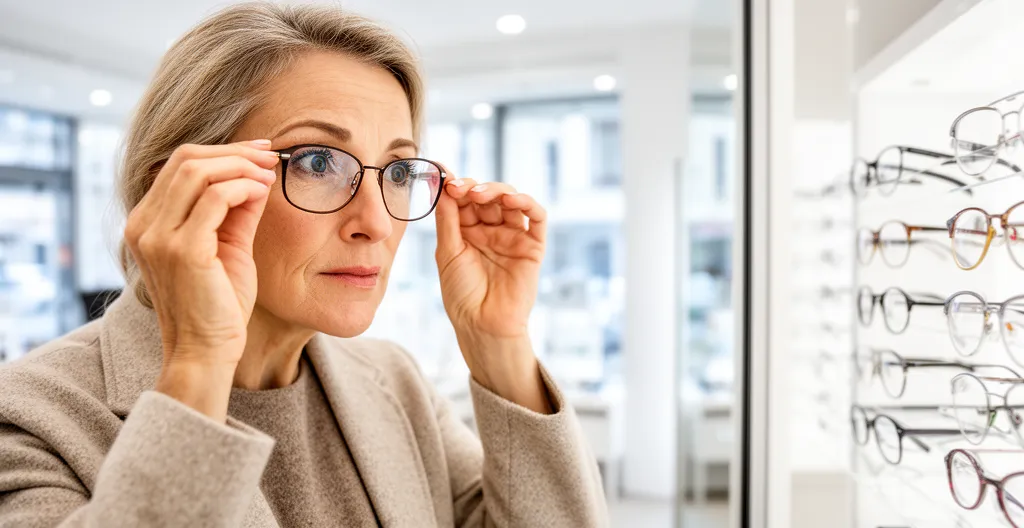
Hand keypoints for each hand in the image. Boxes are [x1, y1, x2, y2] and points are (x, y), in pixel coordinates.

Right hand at [123, 140, 277, 418]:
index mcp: (146, 224)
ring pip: (198, 172)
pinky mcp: (182, 250)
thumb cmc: (218, 305)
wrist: (207, 351)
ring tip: (270, 174)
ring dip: (241, 166)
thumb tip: (257, 174)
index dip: (222, 151)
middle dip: (234, 152)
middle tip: (270, 155)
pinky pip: (215, 198)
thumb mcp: (227, 247)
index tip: (260, 151)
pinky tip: (262, 192)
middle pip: (186, 160)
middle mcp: (143, 226)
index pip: (179, 165)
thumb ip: (236, 211)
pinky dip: (243, 187)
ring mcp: (158, 237)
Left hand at [434, 177, 545, 339]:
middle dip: (475, 187)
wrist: (482, 324)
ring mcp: (513, 237)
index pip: (466, 200)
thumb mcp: (447, 252)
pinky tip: (512, 199)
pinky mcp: (533, 246)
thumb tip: (443, 186)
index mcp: (468, 232)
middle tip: (462, 188)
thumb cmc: (461, 294)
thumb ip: (448, 219)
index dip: (458, 187)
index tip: (446, 182)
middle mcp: (491, 231)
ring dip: (498, 190)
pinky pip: (537, 218)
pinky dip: (527, 203)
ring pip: (511, 201)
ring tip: (480, 193)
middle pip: (488, 197)